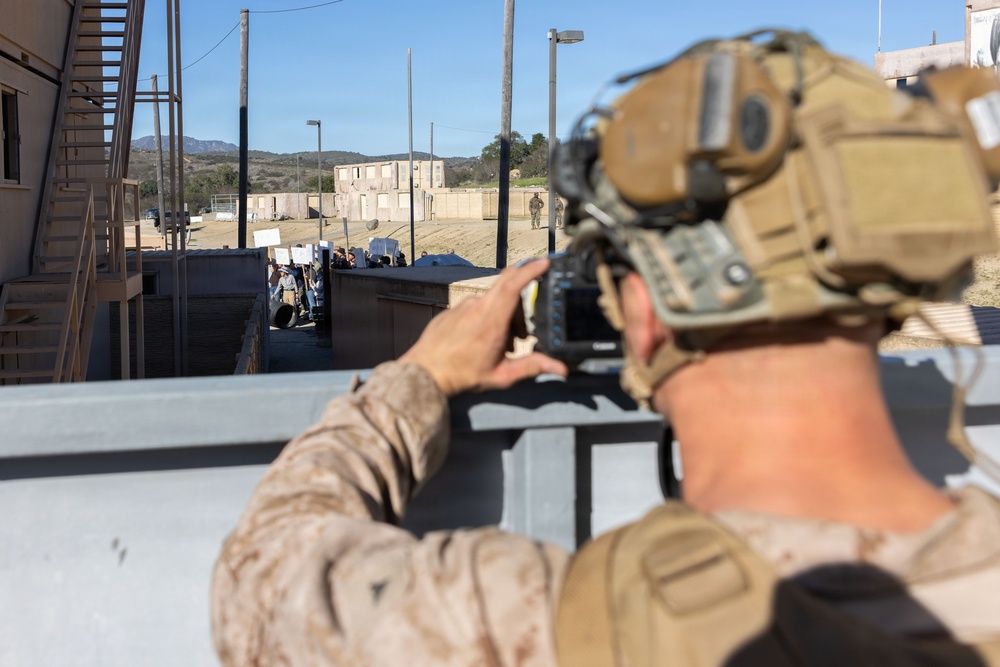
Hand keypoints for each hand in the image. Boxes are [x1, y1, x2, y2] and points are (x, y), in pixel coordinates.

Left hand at [400, 260, 568, 396]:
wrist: (424, 372)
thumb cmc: (461, 375)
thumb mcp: (502, 375)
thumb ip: (532, 367)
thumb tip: (560, 368)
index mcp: (492, 321)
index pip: (514, 285)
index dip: (531, 270)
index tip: (544, 263)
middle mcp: (476, 307)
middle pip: (506, 284)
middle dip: (522, 300)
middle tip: (524, 330)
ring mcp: (462, 306)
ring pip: (492, 300)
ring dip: (504, 316)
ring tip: (503, 344)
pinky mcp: (453, 310)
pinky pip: (476, 306)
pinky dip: (487, 318)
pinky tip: (484, 340)